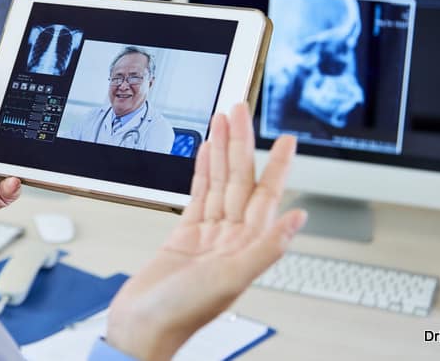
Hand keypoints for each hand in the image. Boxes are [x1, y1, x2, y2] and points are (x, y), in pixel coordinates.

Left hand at [0, 70, 20, 244]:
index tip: (28, 88)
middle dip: (29, 129)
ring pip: (24, 161)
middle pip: (21, 135)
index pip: (6, 114)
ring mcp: (2, 171)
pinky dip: (14, 183)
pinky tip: (8, 179)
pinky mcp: (4, 191)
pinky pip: (18, 185)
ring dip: (24, 158)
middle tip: (33, 121)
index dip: (17, 103)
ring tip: (18, 155)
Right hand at [106, 103, 306, 360]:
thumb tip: (299, 218)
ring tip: (222, 121)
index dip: (278, 165)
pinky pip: (198, 196)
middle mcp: (231, 237)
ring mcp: (208, 235)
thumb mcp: (229, 279)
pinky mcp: (184, 236)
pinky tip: (205, 154)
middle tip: (241, 111)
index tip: (287, 139)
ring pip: (219, 183)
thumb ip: (265, 248)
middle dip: (242, 143)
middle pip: (240, 180)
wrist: (140, 328)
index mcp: (247, 246)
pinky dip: (201, 172)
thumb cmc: (182, 313)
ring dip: (222, 151)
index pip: (267, 195)